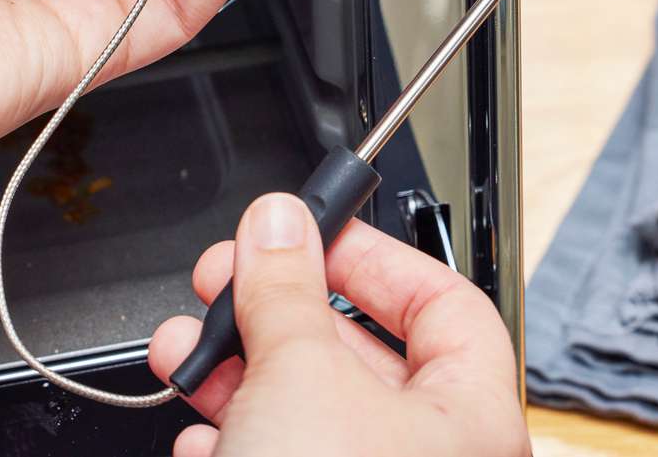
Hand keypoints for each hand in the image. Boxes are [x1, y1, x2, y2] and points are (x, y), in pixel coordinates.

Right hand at [148, 194, 530, 456]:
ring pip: (306, 411)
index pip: (444, 306)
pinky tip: (199, 433)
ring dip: (239, 369)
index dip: (376, 259)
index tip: (312, 234)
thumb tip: (280, 223)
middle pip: (360, 355)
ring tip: (188, 348)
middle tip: (229, 278)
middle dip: (280, 311)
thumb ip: (287, 288)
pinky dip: (233, 438)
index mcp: (469, 422)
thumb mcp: (300, 376)